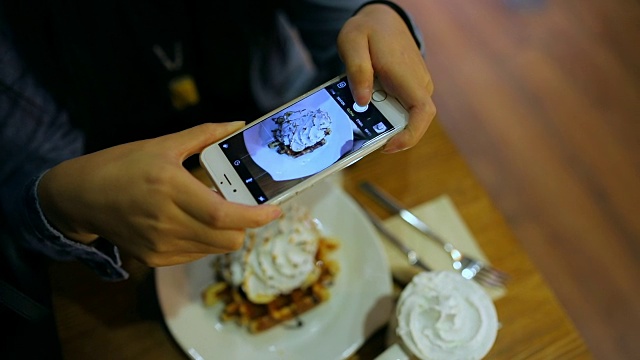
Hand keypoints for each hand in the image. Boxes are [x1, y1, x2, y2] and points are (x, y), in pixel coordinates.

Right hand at [38, 122, 281, 266]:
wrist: (80, 197)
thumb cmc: (122, 165)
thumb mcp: (163, 144)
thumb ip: (204, 135)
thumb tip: (238, 125)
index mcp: (170, 189)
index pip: (225, 215)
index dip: (256, 217)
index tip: (276, 210)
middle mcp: (167, 222)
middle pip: (228, 239)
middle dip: (245, 224)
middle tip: (243, 206)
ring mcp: (160, 245)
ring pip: (215, 249)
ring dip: (226, 232)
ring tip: (214, 210)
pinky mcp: (154, 259)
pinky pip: (196, 254)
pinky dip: (206, 240)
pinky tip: (192, 221)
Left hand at [338, 3, 435, 152]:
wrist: (383, 18)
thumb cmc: (368, 29)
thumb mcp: (353, 43)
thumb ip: (357, 71)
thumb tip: (361, 102)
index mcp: (407, 75)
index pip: (423, 111)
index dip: (411, 134)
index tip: (389, 145)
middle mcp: (419, 84)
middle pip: (414, 121)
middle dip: (391, 135)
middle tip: (363, 140)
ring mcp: (417, 87)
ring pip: (408, 117)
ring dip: (387, 126)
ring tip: (361, 125)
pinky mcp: (410, 89)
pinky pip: (402, 109)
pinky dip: (386, 116)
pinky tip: (366, 113)